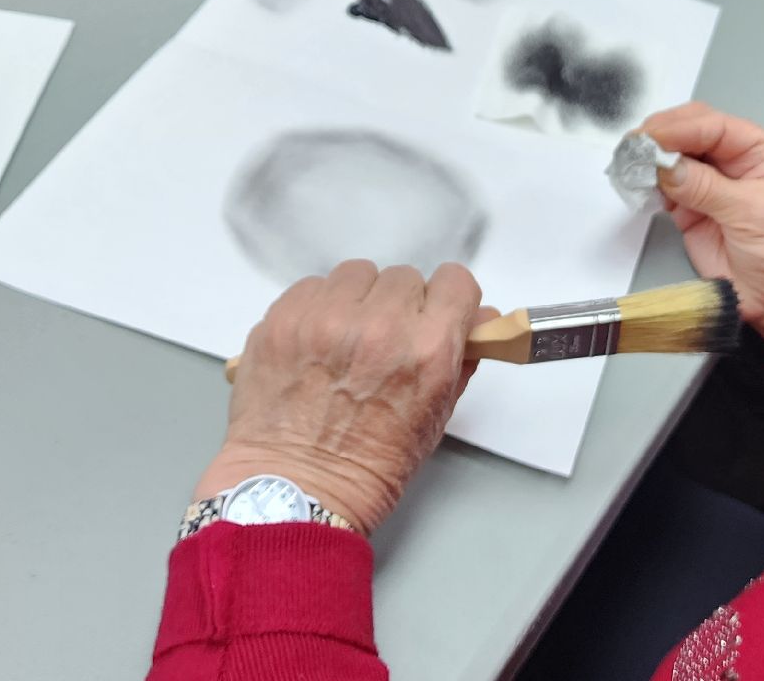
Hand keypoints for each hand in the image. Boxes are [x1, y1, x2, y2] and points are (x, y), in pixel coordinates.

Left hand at [198, 261, 488, 533]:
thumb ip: (461, 361)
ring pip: (357, 274)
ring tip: (347, 341)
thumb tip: (479, 320)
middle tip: (386, 342)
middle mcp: (378, 325)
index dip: (450, 301)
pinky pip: (312, 287)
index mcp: (426, 351)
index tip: (438, 316)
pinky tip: (316, 344)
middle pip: (406, 278)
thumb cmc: (369, 467)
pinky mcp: (283, 319)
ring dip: (358, 300)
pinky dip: (318, 308)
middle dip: (402, 306)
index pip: (456, 283)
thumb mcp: (435, 418)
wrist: (294, 490)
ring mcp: (325, 319)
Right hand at [641, 104, 763, 359]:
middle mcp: (737, 162)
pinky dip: (650, 185)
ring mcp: (714, 187)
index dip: (680, 129)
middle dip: (662, 139)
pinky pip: (667, 189)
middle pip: (692, 135)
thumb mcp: (752, 213)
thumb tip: (662, 164)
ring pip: (675, 160)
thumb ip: (706, 186)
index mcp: (763, 151)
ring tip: (629, 166)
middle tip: (633, 148)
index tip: (649, 138)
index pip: (715, 127)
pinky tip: (639, 186)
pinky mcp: (694, 212)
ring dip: (651, 161)